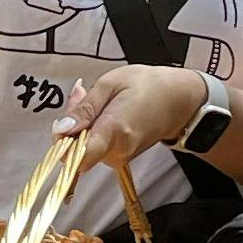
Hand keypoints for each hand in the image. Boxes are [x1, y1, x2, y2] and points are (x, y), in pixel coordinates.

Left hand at [58, 62, 205, 170]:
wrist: (180, 100)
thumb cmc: (148, 86)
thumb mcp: (111, 84)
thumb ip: (84, 108)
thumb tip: (62, 129)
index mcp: (115, 131)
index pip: (78, 158)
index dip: (62, 145)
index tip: (63, 125)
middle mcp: (117, 151)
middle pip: (75, 150)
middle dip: (71, 125)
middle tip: (84, 96)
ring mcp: (120, 157)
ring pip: (83, 149)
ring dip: (83, 126)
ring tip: (100, 102)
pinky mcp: (121, 158)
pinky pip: (95, 148)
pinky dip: (93, 131)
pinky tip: (105, 112)